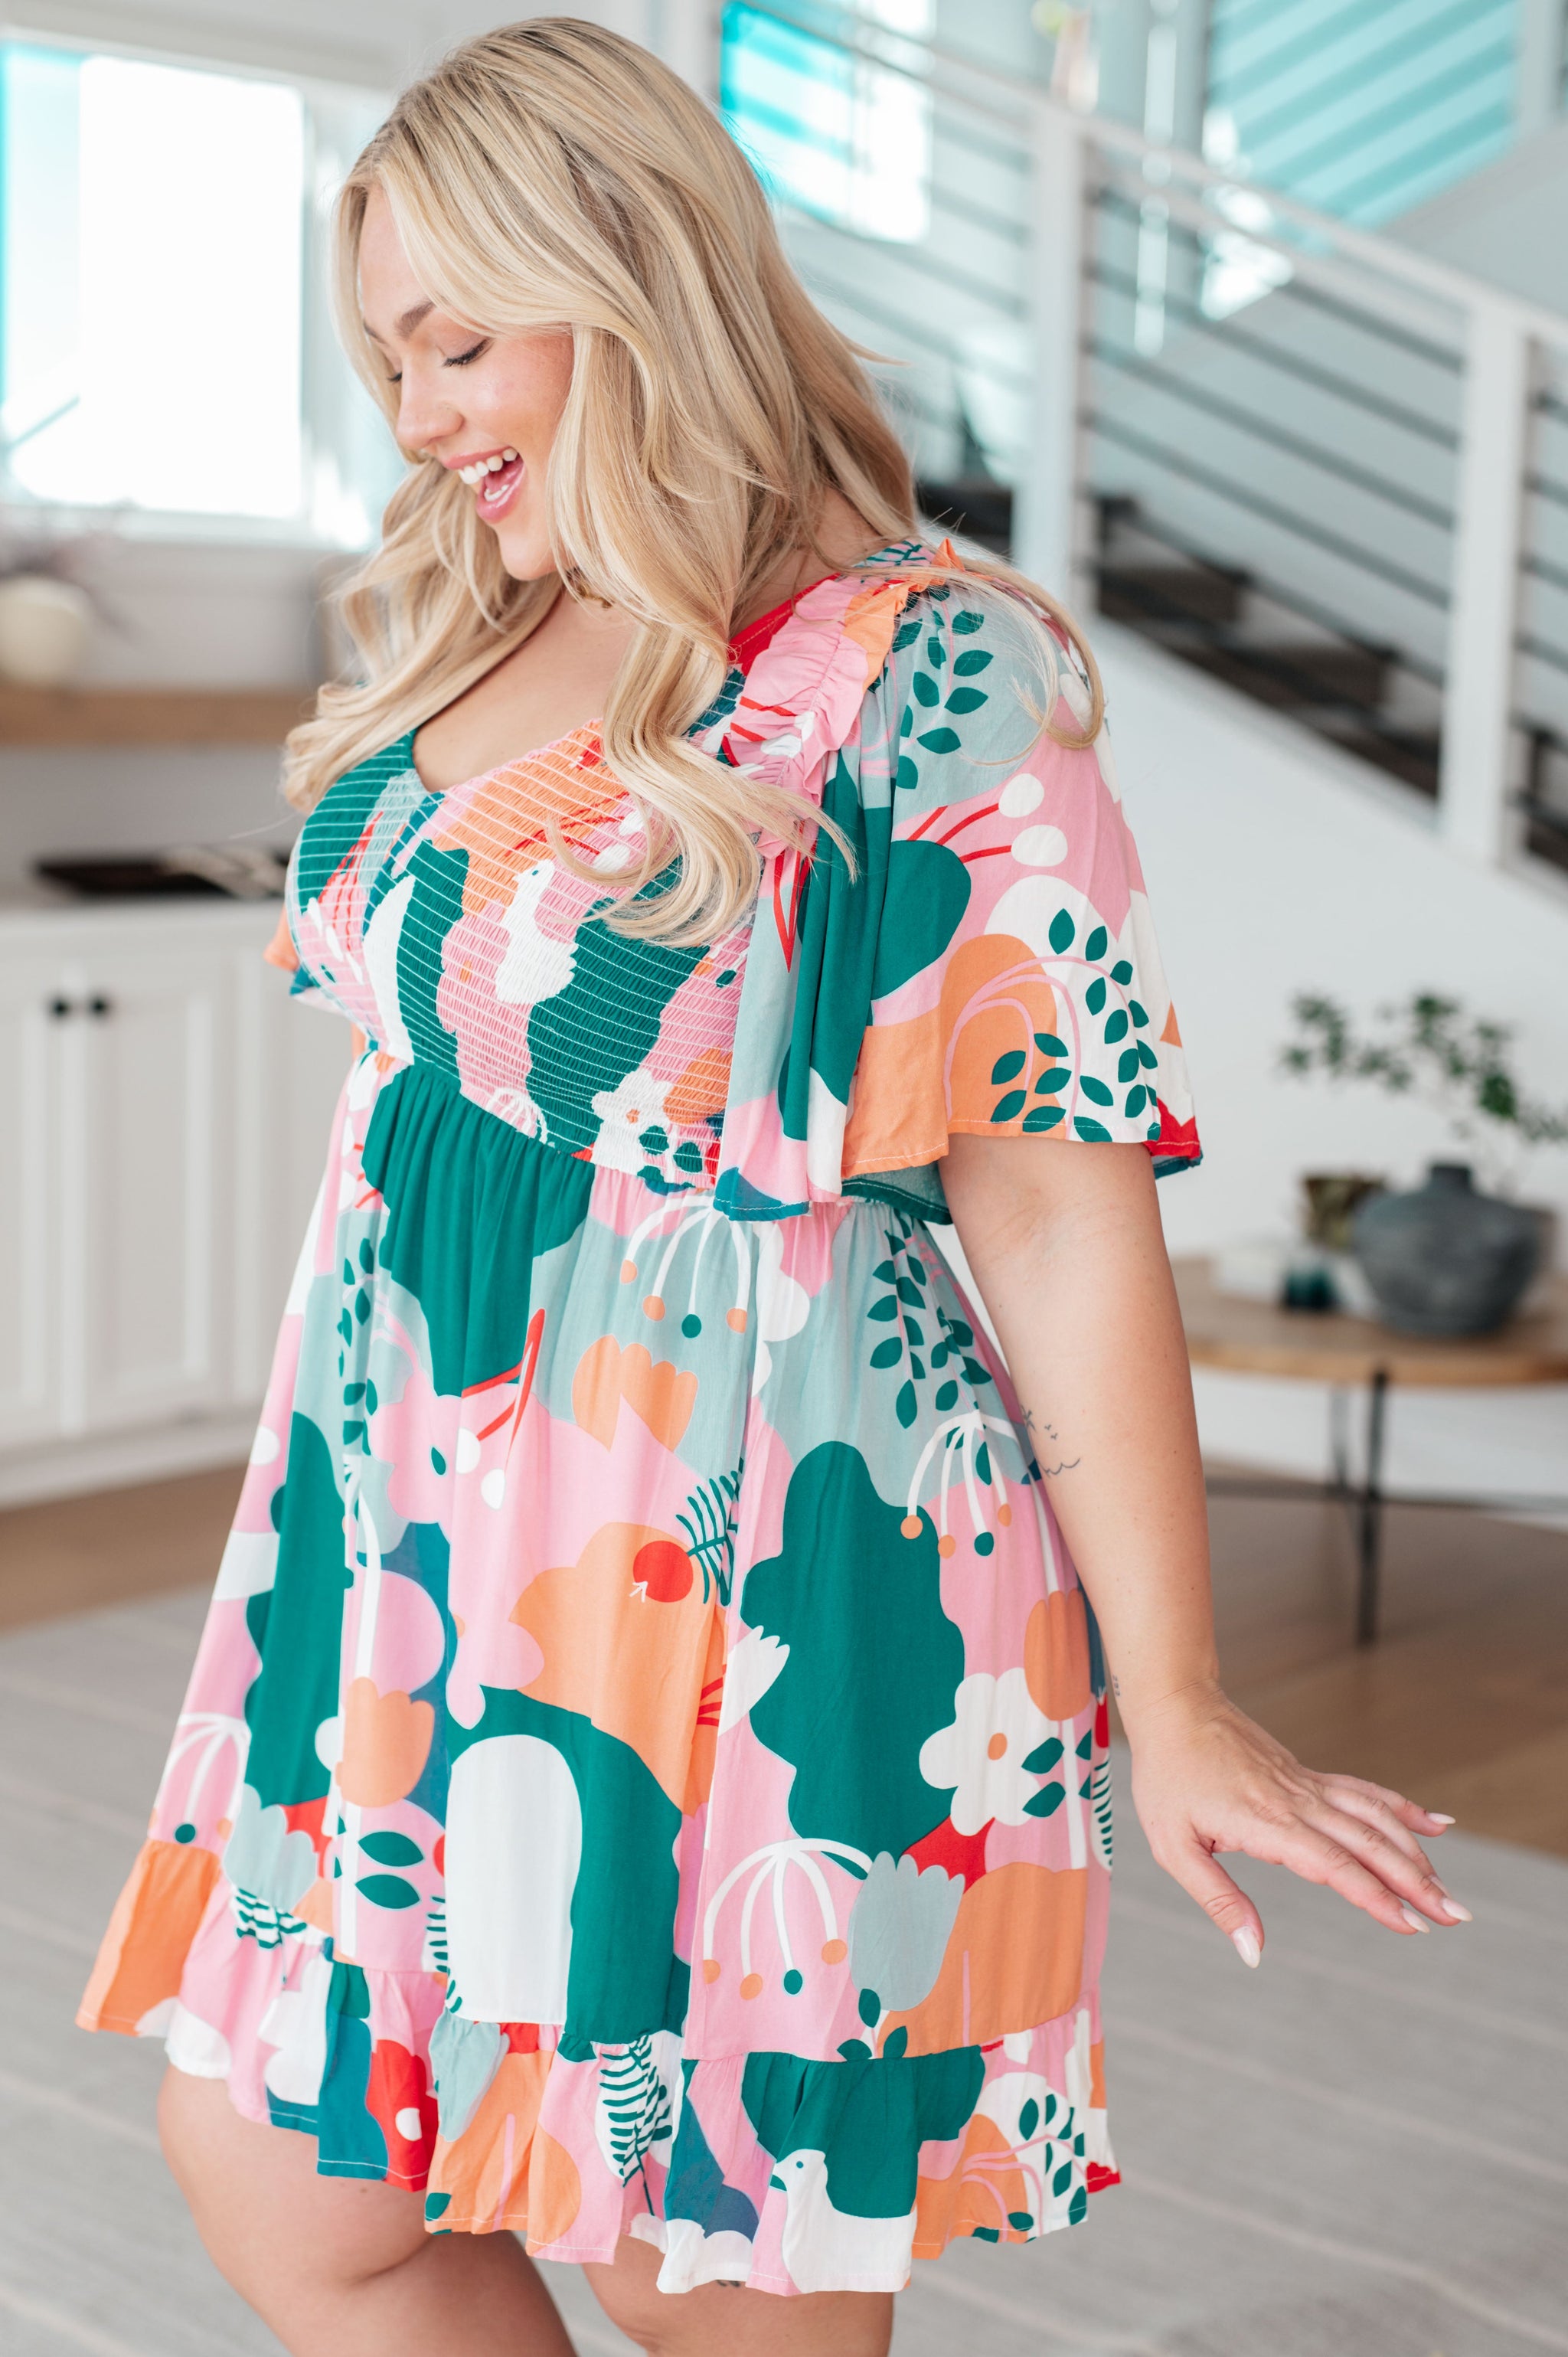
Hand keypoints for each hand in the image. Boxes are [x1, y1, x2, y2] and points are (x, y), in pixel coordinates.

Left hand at [1127, 1683, 1467, 1965]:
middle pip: (1369, 1843)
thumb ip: (1218, 1900)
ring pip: (1375, 1818)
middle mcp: (1298, 1802)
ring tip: (1447, 1890)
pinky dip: (1402, 1808)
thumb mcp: (1174, 1847)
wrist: (1175, 1705)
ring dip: (1416, 1853)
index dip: (1376, 1897)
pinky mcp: (1308, 1775)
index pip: (1335, 1865)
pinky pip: (1364, 1792)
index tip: (1412, 1925)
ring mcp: (1307, 1785)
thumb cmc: (1167, 1778)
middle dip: (1417, 1882)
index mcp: (1267, 1823)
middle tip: (1456, 1917)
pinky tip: (1436, 1825)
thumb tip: (1253, 1952)